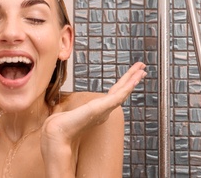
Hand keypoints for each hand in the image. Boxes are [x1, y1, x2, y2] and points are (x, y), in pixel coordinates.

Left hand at [40, 62, 146, 176]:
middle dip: (132, 79)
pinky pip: (118, 96)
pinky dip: (128, 88)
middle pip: (122, 91)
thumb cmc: (61, 125)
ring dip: (133, 80)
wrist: (58, 132)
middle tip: (143, 69)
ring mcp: (105, 109)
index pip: (114, 93)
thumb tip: (57, 107)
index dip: (124, 85)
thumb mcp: (67, 112)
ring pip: (123, 92)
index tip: (131, 76)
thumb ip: (69, 110)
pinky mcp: (102, 108)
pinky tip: (134, 80)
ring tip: (142, 70)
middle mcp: (104, 110)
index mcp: (99, 109)